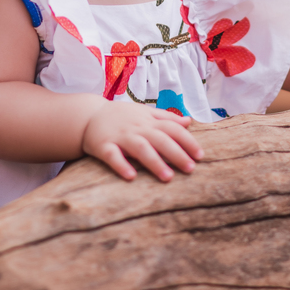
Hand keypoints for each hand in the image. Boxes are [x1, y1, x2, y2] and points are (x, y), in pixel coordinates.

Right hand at [82, 101, 203, 180]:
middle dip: (176, 153)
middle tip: (190, 169)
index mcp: (148, 120)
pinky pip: (113, 156)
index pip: (172, 128)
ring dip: (154, 162)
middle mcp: (136, 127)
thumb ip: (166, 117)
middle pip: (160, 139)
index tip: (200, 155)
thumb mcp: (144, 112)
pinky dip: (121, 165)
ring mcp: (120, 136)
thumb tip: (189, 121)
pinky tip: (131, 177)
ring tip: (168, 177)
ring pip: (140, 148)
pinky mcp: (103, 146)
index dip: (187, 141)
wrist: (89, 115)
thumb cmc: (121, 117)